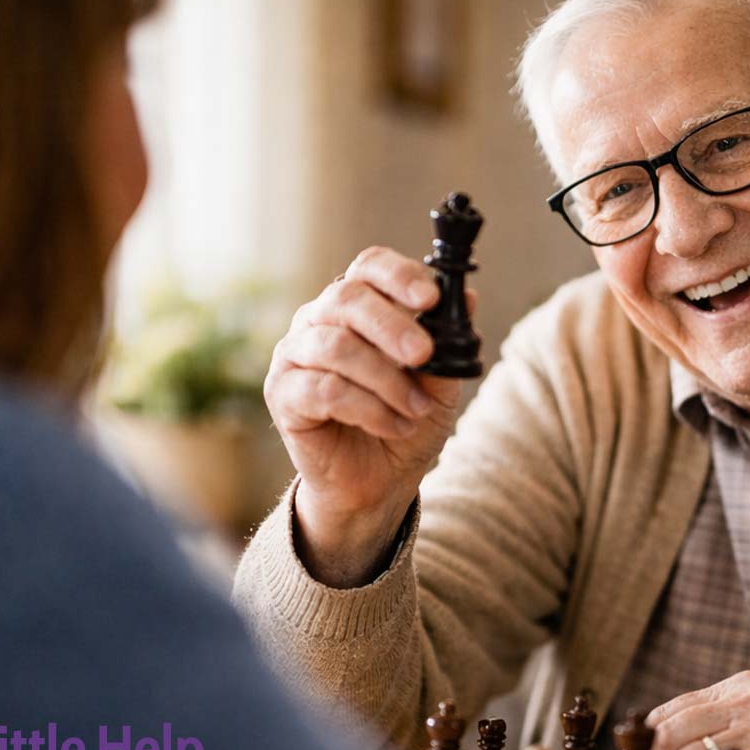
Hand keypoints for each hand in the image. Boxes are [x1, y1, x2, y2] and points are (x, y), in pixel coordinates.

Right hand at [263, 246, 471, 586]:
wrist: (378, 482)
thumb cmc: (405, 421)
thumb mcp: (439, 384)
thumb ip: (448, 343)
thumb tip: (467, 298)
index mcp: (355, 306)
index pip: (368, 267)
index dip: (398, 275)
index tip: (432, 297)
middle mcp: (318, 320)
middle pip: (346, 298)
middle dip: (392, 325)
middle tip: (424, 354)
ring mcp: (294, 355)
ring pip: (336, 347)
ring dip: (386, 380)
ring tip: (416, 409)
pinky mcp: (283, 395)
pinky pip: (325, 390)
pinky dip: (369, 409)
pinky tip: (395, 425)